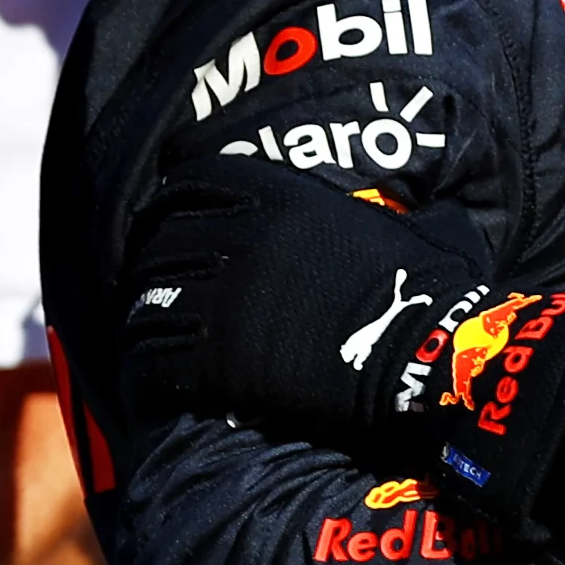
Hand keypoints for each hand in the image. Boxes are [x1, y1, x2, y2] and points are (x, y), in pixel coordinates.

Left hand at [120, 153, 487, 459]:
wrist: (421, 353)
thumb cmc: (420, 287)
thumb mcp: (395, 223)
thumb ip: (367, 209)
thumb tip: (413, 201)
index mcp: (279, 200)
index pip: (195, 185)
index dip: (173, 203)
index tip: (166, 219)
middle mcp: (240, 242)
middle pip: (162, 246)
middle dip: (151, 264)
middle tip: (152, 283)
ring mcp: (224, 302)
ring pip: (150, 304)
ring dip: (144, 317)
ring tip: (146, 331)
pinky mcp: (217, 360)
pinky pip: (156, 360)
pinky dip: (146, 370)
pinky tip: (150, 379)